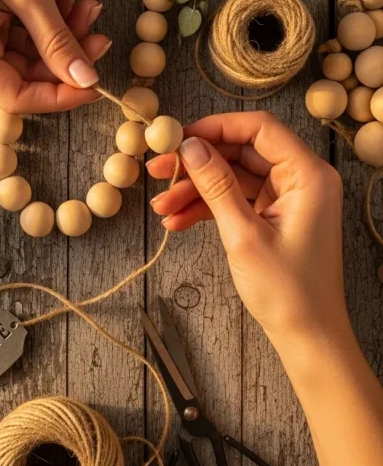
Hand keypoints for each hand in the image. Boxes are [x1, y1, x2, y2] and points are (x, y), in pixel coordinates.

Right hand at [0, 0, 109, 112]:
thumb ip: (58, 42)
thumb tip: (86, 80)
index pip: (16, 95)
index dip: (60, 95)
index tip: (97, 84)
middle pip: (23, 74)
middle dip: (65, 55)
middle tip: (101, 32)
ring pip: (25, 52)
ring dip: (60, 31)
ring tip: (86, 1)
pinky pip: (17, 32)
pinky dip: (45, 18)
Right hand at [147, 111, 345, 347]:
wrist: (307, 337)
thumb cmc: (288, 291)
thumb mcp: (243, 234)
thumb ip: (216, 185)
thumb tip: (190, 147)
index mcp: (308, 175)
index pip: (260, 129)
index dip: (216, 128)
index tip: (178, 137)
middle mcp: (301, 179)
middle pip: (241, 152)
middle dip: (198, 163)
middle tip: (158, 170)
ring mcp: (287, 198)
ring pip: (233, 177)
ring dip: (195, 189)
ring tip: (161, 206)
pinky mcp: (274, 216)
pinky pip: (235, 199)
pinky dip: (207, 208)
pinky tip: (176, 221)